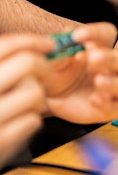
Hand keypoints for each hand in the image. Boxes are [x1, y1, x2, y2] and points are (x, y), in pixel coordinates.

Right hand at [0, 34, 52, 166]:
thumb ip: (7, 66)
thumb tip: (40, 46)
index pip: (5, 46)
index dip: (31, 40)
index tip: (49, 44)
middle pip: (28, 63)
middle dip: (44, 68)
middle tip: (46, 76)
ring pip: (35, 91)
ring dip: (37, 97)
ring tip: (24, 104)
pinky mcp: (1, 140)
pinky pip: (33, 119)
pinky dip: (31, 119)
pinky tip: (19, 121)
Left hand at [44, 22, 117, 123]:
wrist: (46, 98)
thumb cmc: (54, 73)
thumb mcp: (50, 58)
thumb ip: (59, 48)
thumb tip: (67, 35)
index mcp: (99, 48)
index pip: (108, 34)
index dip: (96, 32)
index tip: (77, 36)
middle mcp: (111, 68)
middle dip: (110, 58)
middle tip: (93, 57)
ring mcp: (113, 90)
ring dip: (116, 82)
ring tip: (98, 81)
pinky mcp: (109, 109)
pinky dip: (109, 105)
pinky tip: (95, 100)